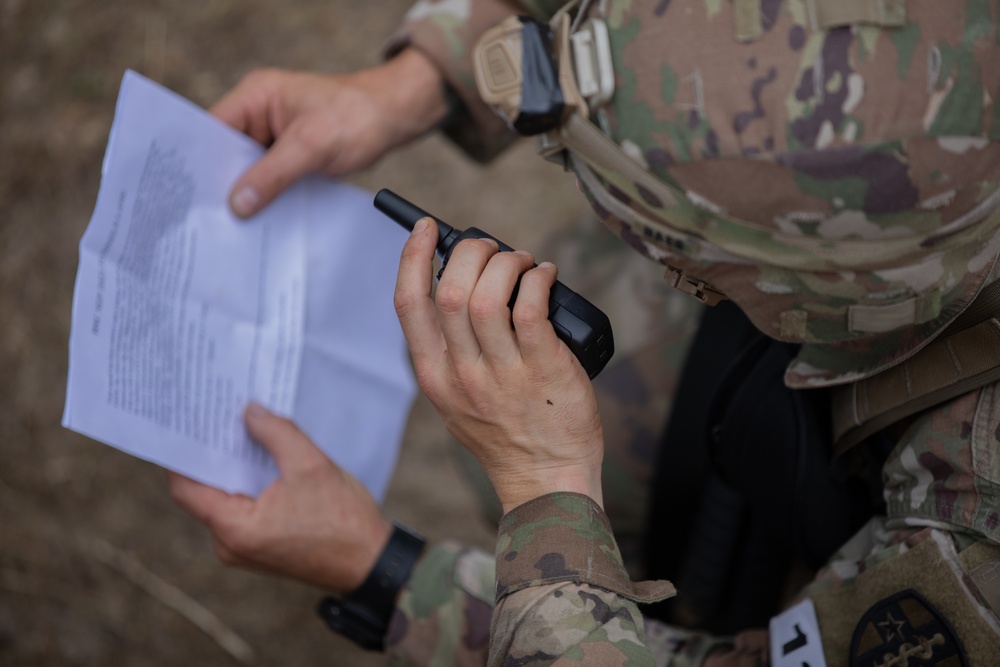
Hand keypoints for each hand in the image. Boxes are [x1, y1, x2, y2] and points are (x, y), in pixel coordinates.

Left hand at [168, 403, 391, 593]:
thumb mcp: (311, 465)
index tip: (190, 423)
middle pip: (204, 493)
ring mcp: (245, 550)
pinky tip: (263, 461)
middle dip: (213, 456)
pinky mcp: (261, 549)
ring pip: (225, 502)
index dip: (183, 454)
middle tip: (219, 419)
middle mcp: (231, 545)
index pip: (186, 488)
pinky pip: (242, 512)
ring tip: (243, 434)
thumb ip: (277, 433)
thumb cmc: (343, 521)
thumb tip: (250, 412)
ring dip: (234, 470)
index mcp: (235, 528)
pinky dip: (248, 486)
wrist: (372, 563)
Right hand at [214, 49, 448, 216]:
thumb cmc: (357, 117)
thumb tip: (237, 204)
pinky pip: (267, 180)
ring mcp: (271, 137)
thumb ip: (274, 173)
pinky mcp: (287, 157)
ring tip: (228, 229)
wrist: (393, 119)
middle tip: (205, 222)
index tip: (188, 198)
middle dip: (219, 185)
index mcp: (255, 97)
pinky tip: (257, 224)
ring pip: (245, 172)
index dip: (198, 163)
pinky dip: (264, 199)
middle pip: (224, 155)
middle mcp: (257, 114)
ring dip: (243, 196)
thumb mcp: (313, 145)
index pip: (210, 131)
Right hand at [394, 218, 605, 513]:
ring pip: (489, 295)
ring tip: (525, 264)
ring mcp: (503, 374)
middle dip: (472, 253)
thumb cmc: (506, 436)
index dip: (413, 257)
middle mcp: (462, 373)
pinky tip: (546, 276)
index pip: (409, 304)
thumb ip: (450, 354)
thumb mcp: (457, 400)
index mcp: (434, 376)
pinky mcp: (544, 370)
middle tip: (494, 250)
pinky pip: (532, 308)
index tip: (425, 229)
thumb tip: (460, 291)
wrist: (546, 480)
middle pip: (450, 290)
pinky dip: (538, 280)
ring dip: (509, 263)